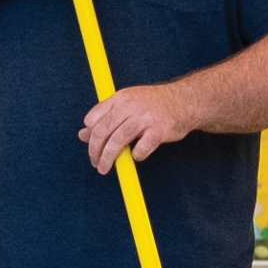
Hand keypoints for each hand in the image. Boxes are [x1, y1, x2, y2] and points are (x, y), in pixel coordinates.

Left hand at [79, 83, 195, 172]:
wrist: (185, 100)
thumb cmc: (153, 105)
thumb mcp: (127, 105)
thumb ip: (106, 117)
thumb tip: (82, 134)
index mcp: (119, 98)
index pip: (93, 119)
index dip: (89, 136)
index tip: (92, 147)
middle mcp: (130, 106)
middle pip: (102, 131)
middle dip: (94, 151)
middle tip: (95, 163)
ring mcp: (144, 117)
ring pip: (117, 141)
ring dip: (108, 158)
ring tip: (104, 168)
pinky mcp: (158, 130)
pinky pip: (141, 149)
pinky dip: (136, 156)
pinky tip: (137, 156)